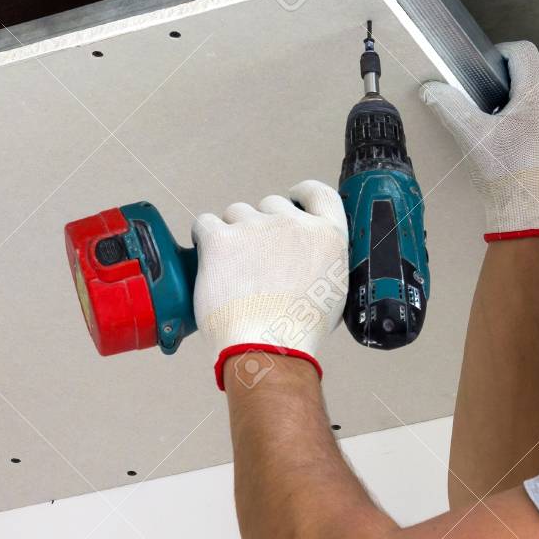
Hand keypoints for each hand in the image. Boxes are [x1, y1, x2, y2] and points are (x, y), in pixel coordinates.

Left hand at [192, 180, 348, 388]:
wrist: (268, 345)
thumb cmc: (299, 329)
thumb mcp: (334, 290)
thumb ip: (323, 260)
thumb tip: (310, 256)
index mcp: (326, 235)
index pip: (317, 193)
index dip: (301, 194)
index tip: (292, 200)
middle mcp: (293, 223)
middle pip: (270, 205)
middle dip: (261, 226)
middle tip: (255, 258)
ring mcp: (256, 227)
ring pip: (236, 213)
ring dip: (233, 233)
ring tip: (232, 268)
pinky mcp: (221, 237)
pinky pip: (205, 223)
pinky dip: (205, 238)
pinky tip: (210, 260)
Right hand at [420, 40, 538, 238]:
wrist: (524, 208)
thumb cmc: (500, 172)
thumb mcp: (470, 135)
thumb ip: (449, 105)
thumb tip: (431, 88)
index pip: (523, 51)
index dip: (502, 54)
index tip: (490, 72)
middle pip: (537, 73)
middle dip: (516, 83)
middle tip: (495, 106)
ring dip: (531, 100)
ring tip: (512, 123)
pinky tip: (530, 136)